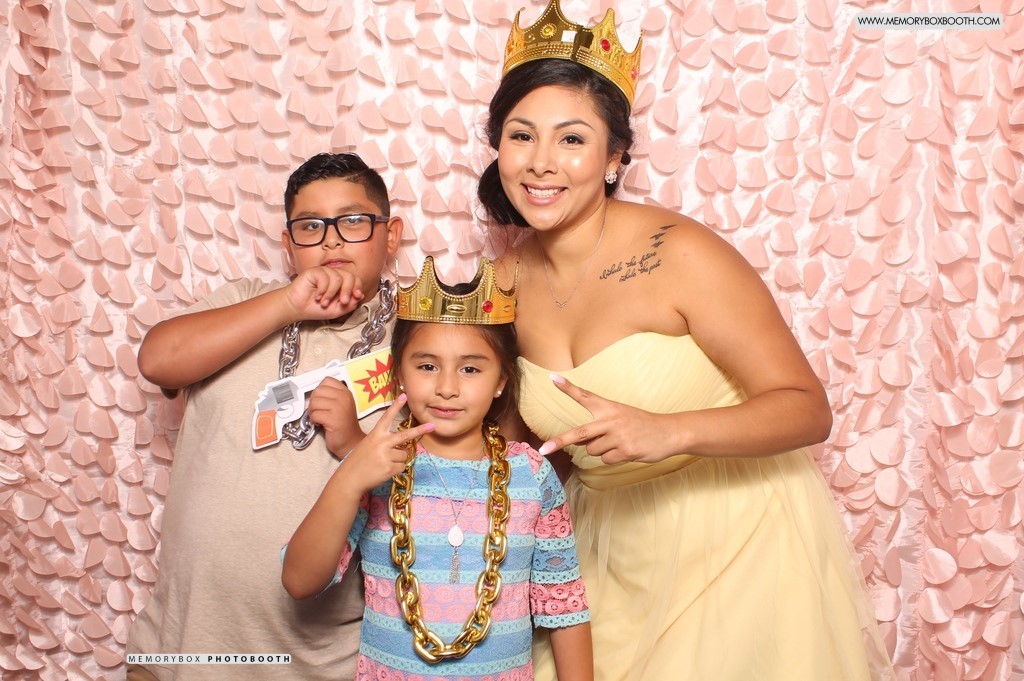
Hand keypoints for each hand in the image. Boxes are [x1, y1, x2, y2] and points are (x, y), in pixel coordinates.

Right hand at [285, 266, 365, 320]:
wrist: (297, 308)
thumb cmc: (315, 308)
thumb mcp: (337, 310)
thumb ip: (350, 304)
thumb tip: (360, 295)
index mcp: (341, 284)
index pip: (355, 280)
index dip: (358, 287)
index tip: (357, 296)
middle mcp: (334, 276)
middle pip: (349, 276)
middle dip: (348, 291)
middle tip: (342, 302)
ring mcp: (325, 273)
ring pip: (337, 278)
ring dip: (331, 294)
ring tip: (324, 302)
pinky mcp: (315, 271)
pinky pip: (325, 277)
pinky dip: (322, 290)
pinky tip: (317, 296)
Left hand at [307, 378, 360, 457]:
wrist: (350, 442)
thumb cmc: (343, 425)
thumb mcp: (341, 405)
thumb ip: (331, 395)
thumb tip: (314, 392)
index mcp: (345, 392)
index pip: (327, 381)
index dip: (319, 390)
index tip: (321, 399)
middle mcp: (343, 397)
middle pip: (318, 391)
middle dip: (314, 402)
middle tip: (318, 411)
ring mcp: (339, 407)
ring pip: (314, 402)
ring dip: (312, 412)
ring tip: (319, 418)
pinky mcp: (332, 419)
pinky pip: (314, 414)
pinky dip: (314, 420)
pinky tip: (320, 424)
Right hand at [339, 394, 434, 493]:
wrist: (349, 478)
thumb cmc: (358, 461)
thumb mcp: (368, 445)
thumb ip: (384, 443)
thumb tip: (403, 448)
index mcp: (375, 435)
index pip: (387, 417)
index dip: (396, 406)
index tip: (404, 395)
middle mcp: (382, 443)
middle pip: (406, 435)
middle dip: (420, 430)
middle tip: (433, 426)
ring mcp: (386, 456)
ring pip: (404, 455)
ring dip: (398, 459)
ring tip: (384, 463)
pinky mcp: (389, 468)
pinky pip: (402, 467)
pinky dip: (396, 469)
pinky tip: (384, 471)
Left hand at [536, 374, 677, 464]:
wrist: (669, 432)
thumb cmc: (640, 424)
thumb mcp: (620, 416)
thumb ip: (598, 426)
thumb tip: (578, 443)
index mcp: (608, 407)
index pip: (584, 395)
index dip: (567, 387)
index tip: (552, 378)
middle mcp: (610, 420)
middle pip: (579, 433)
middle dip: (559, 442)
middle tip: (543, 449)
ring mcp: (617, 436)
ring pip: (593, 450)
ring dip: (602, 450)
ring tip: (620, 442)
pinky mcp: (625, 451)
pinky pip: (606, 460)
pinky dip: (613, 458)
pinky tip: (627, 450)